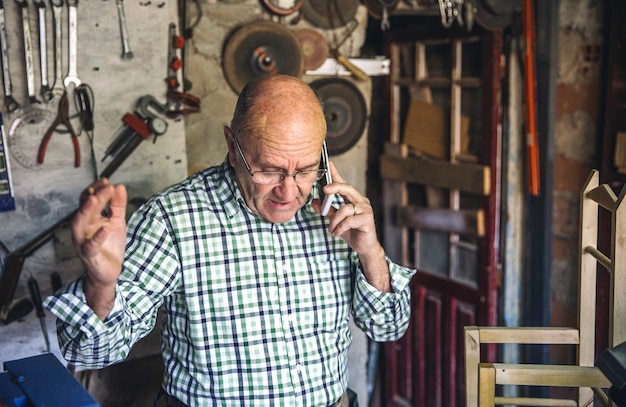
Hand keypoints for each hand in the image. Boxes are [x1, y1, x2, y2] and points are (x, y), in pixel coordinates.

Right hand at [72, 178, 127, 316]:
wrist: (110, 272)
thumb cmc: (109, 245)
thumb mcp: (117, 222)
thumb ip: (118, 205)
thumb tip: (120, 186)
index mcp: (89, 219)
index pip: (88, 200)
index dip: (96, 190)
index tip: (106, 181)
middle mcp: (83, 229)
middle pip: (84, 209)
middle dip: (93, 196)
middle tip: (105, 186)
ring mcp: (84, 242)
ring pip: (80, 224)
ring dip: (86, 211)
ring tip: (94, 199)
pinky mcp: (90, 256)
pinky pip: (90, 246)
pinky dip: (97, 237)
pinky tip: (104, 227)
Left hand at [312, 162, 389, 290]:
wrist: (365, 247)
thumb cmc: (352, 232)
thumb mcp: (336, 221)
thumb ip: (327, 210)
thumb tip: (314, 201)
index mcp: (353, 199)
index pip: (344, 184)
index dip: (336, 174)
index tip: (329, 164)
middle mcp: (361, 201)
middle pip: (347, 188)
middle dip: (335, 187)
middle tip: (324, 189)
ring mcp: (365, 209)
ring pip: (344, 208)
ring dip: (334, 220)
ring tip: (332, 229)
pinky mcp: (366, 219)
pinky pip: (349, 220)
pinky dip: (340, 227)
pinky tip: (337, 233)